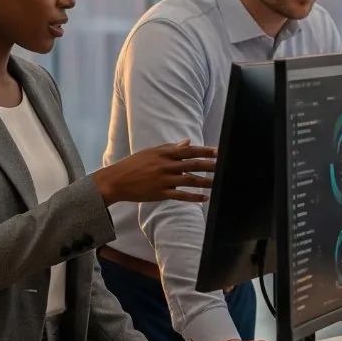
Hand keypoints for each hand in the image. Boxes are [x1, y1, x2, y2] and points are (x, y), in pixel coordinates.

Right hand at [94, 141, 216, 203]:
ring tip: (219, 182)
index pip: (189, 151)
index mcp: (164, 154)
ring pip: (190, 180)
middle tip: (225, 165)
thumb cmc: (134, 164)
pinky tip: (205, 198)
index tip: (218, 151)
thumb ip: (170, 148)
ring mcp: (164, 180)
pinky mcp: (161, 193)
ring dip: (206, 181)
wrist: (117, 181)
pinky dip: (194, 197)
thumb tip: (187, 142)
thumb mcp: (151, 152)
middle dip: (210, 165)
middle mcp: (166, 166)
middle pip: (193, 164)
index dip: (204, 151)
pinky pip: (181, 195)